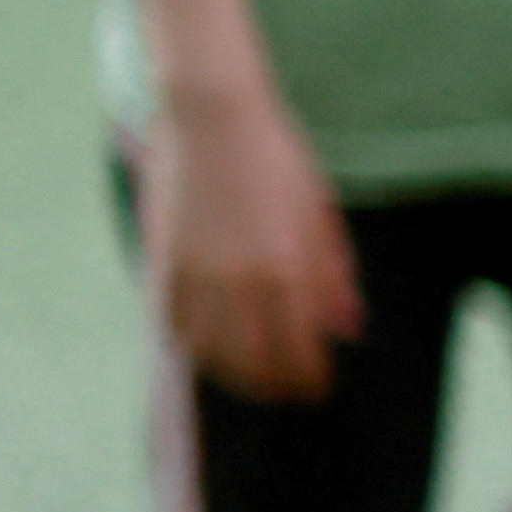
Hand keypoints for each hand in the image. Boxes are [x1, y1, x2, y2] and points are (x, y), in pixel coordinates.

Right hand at [140, 77, 360, 404]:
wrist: (212, 117)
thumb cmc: (278, 160)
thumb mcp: (320, 216)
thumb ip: (334, 278)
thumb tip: (348, 330)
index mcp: (287, 273)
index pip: (299, 353)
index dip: (309, 380)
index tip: (317, 390)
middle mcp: (239, 282)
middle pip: (255, 363)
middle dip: (274, 386)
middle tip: (286, 394)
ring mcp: (196, 275)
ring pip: (211, 352)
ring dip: (232, 376)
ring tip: (250, 380)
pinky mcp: (163, 262)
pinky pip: (176, 324)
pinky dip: (194, 346)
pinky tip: (209, 349)